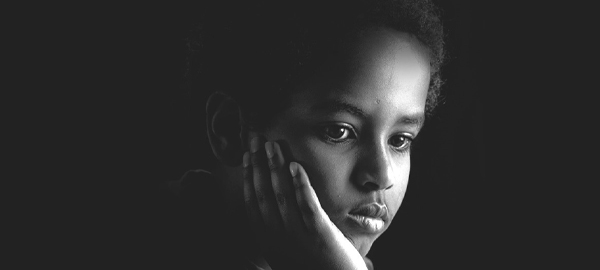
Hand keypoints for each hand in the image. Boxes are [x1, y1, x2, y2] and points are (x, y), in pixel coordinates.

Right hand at [243, 136, 367, 269]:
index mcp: (268, 242)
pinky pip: (307, 206)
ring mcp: (299, 238)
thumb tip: (272, 205)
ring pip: (282, 196)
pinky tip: (296, 165)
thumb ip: (279, 231)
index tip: (248, 155)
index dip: (249, 176)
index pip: (252, 203)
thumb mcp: (289, 252)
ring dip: (276, 167)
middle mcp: (278, 240)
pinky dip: (300, 184)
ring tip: (273, 144)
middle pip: (263, 194)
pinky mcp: (320, 236)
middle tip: (256, 138)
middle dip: (258, 164)